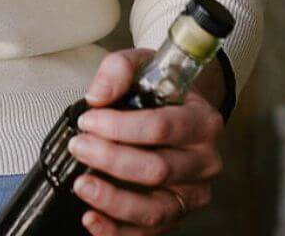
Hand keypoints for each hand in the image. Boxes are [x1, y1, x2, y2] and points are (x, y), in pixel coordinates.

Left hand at [68, 47, 224, 233]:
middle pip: (156, 169)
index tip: (88, 120)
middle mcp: (204, 161)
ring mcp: (193, 192)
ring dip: (113, 200)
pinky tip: (92, 219)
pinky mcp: (177, 214)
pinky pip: (149, 232)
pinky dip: (117, 231)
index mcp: (202, 121)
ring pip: (155, 209)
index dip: (120, 127)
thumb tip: (97, 96)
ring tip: (82, 184)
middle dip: (110, 159)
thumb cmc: (159, 88)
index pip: (161, 127)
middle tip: (79, 146)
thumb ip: (118, 69)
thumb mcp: (141, 64)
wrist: (178, 108)